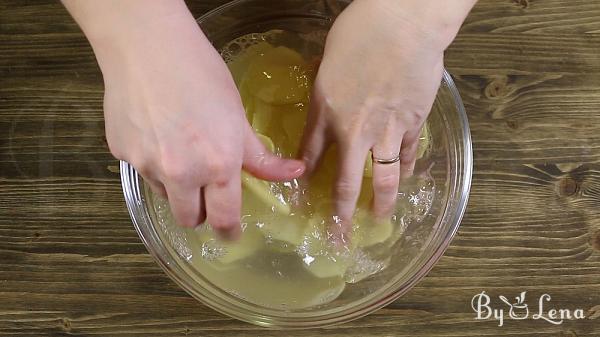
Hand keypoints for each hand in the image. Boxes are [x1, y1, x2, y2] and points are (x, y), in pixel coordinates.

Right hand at [75, 1, 304, 236]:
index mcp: (217, 166)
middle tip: (205, 193)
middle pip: (189, 219)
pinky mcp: (121, 153)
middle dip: (199, 212)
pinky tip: (156, 131)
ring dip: (175, 186)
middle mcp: (181, 174)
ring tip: (179, 148)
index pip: (223, 218)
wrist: (148, 46)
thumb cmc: (202, 75)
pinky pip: (141, 171)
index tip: (229, 233)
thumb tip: (295, 172)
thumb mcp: (238, 117)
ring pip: (165, 196)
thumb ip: (260, 156)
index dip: (228, 231)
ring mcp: (147, 165)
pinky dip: (151, 161)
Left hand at [300, 0, 469, 233]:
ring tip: (379, 218)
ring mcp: (385, 131)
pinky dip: (405, 171)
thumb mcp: (326, 65)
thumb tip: (324, 108)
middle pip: (345, 183)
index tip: (301, 201)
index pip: (309, 158)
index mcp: (326, 113)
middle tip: (338, 237)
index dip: (303, 182)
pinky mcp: (412, 124)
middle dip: (340, 215)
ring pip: (383, 179)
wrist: (403, 25)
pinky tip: (404, 180)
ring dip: (380, 202)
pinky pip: (406, 156)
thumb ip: (324, 95)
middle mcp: (353, 131)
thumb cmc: (359, 35)